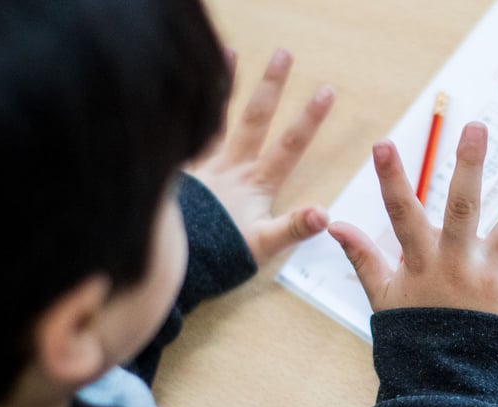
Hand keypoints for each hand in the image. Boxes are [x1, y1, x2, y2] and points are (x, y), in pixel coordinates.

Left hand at [187, 48, 333, 265]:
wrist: (172, 265)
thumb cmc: (220, 257)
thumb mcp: (263, 246)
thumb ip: (294, 227)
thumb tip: (324, 213)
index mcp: (256, 186)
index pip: (289, 147)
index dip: (309, 120)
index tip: (326, 91)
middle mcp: (229, 169)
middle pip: (255, 120)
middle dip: (272, 87)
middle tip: (284, 54)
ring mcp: (202, 167)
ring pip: (216, 119)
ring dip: (224, 86)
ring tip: (228, 51)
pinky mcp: (178, 173)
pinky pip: (183, 134)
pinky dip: (184, 110)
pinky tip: (177, 90)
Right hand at [328, 122, 497, 316]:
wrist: (452, 378)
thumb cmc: (415, 332)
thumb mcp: (382, 296)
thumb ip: (362, 256)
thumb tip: (333, 224)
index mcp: (420, 262)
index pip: (401, 213)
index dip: (390, 179)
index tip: (383, 144)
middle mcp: (456, 263)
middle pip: (464, 206)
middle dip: (470, 164)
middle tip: (476, 127)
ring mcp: (488, 274)